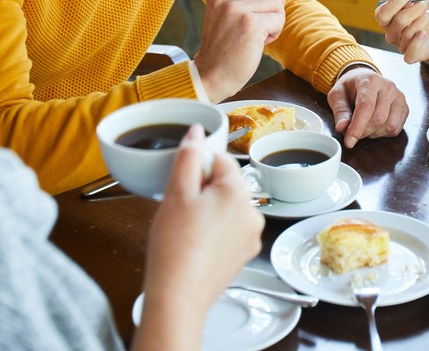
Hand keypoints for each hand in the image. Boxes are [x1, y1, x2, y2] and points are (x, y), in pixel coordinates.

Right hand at [137, 125, 263, 349]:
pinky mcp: (243, 255)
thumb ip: (189, 156)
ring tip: (186, 228)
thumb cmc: (176, 248)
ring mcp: (250, 237)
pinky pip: (229, 230)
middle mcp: (253, 214)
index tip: (182, 183)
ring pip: (227, 207)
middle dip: (203, 189)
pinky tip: (195, 243)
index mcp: (239, 193)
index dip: (197, 168)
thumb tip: (197, 131)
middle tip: (181, 208)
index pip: (221, 160)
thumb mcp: (176, 192)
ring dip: (208, 210)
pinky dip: (213, 231)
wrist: (178, 297)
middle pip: (226, 184)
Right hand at [195, 0, 285, 100]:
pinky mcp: (250, 25)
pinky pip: (278, 18)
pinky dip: (276, 31)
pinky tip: (262, 41)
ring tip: (263, 32)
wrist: (211, 76)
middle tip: (270, 16)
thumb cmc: (223, 48)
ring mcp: (236, 10)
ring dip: (276, 17)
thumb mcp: (222, 15)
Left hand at [327, 66, 408, 148]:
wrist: (364, 78)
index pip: (366, 107)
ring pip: (390, 126)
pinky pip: (396, 129)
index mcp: (370, 81)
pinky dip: (383, 133)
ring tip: (364, 127)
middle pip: (378, 119)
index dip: (357, 127)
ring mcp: (399, 97)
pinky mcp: (404, 107)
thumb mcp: (337, 95)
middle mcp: (388, 87)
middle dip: (363, 132)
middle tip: (352, 133)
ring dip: (374, 133)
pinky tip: (375, 127)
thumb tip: (342, 128)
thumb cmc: (350, 87)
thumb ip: (340, 111)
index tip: (348, 142)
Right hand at [375, 0, 428, 63]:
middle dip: (415, 8)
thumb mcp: (410, 2)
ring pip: (409, 32)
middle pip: (399, 21)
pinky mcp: (411, 56)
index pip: (382, 13)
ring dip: (422, 19)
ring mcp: (400, 46)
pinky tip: (423, 33)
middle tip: (426, 3)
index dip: (395, 1)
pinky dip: (418, 41)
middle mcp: (390, 34)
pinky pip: (411, 52)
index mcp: (386, 21)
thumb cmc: (419, 16)